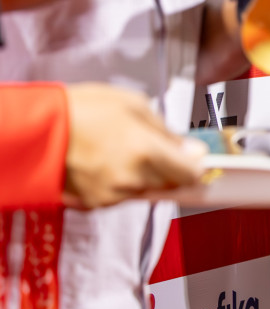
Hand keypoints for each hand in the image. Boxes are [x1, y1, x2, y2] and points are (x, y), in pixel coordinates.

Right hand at [62, 84, 205, 208]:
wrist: (35, 131)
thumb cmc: (81, 110)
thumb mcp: (133, 104)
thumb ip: (165, 130)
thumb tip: (189, 148)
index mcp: (147, 151)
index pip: (190, 174)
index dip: (195, 165)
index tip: (192, 156)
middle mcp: (132, 178)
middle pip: (169, 183)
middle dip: (167, 167)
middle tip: (149, 146)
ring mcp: (112, 194)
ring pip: (144, 189)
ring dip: (142, 175)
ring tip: (118, 150)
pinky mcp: (93, 203)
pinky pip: (119, 195)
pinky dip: (118, 182)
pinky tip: (103, 162)